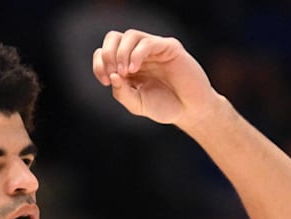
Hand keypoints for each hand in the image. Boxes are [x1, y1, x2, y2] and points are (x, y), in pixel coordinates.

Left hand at [92, 30, 219, 128]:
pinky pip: (148, 42)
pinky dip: (136, 54)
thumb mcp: (137, 104)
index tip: (106, 81)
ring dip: (121, 53)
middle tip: (113, 73)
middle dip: (108, 54)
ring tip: (125, 72)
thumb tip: (113, 75)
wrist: (191, 111)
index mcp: (128, 66)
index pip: (105, 52)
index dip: (100, 63)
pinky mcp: (169, 48)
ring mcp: (154, 49)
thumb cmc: (165, 107)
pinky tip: (134, 69)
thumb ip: (121, 92)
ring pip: (130, 36)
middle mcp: (139, 54)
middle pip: (114, 38)